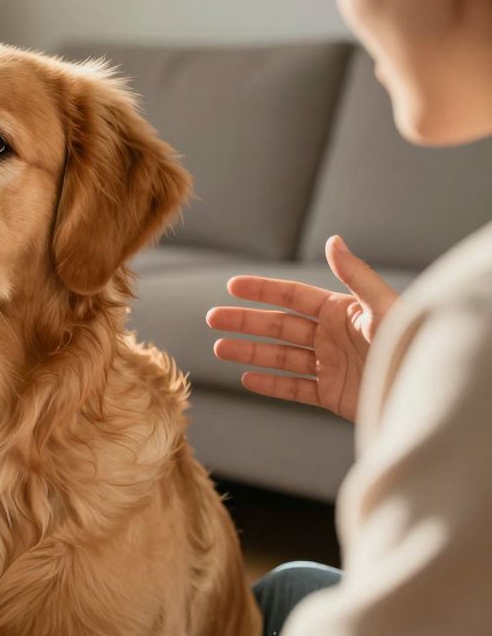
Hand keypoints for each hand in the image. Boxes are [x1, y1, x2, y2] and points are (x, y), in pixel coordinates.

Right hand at [205, 236, 398, 422]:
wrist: (424, 392)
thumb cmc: (411, 344)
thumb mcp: (383, 307)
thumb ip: (355, 276)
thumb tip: (332, 240)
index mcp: (342, 312)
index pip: (293, 297)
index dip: (263, 290)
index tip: (232, 286)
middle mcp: (333, 337)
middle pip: (279, 327)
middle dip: (245, 322)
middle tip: (212, 318)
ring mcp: (331, 367)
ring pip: (280, 357)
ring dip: (249, 352)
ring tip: (219, 348)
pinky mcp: (333, 395)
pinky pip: (295, 389)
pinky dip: (271, 385)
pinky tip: (246, 379)